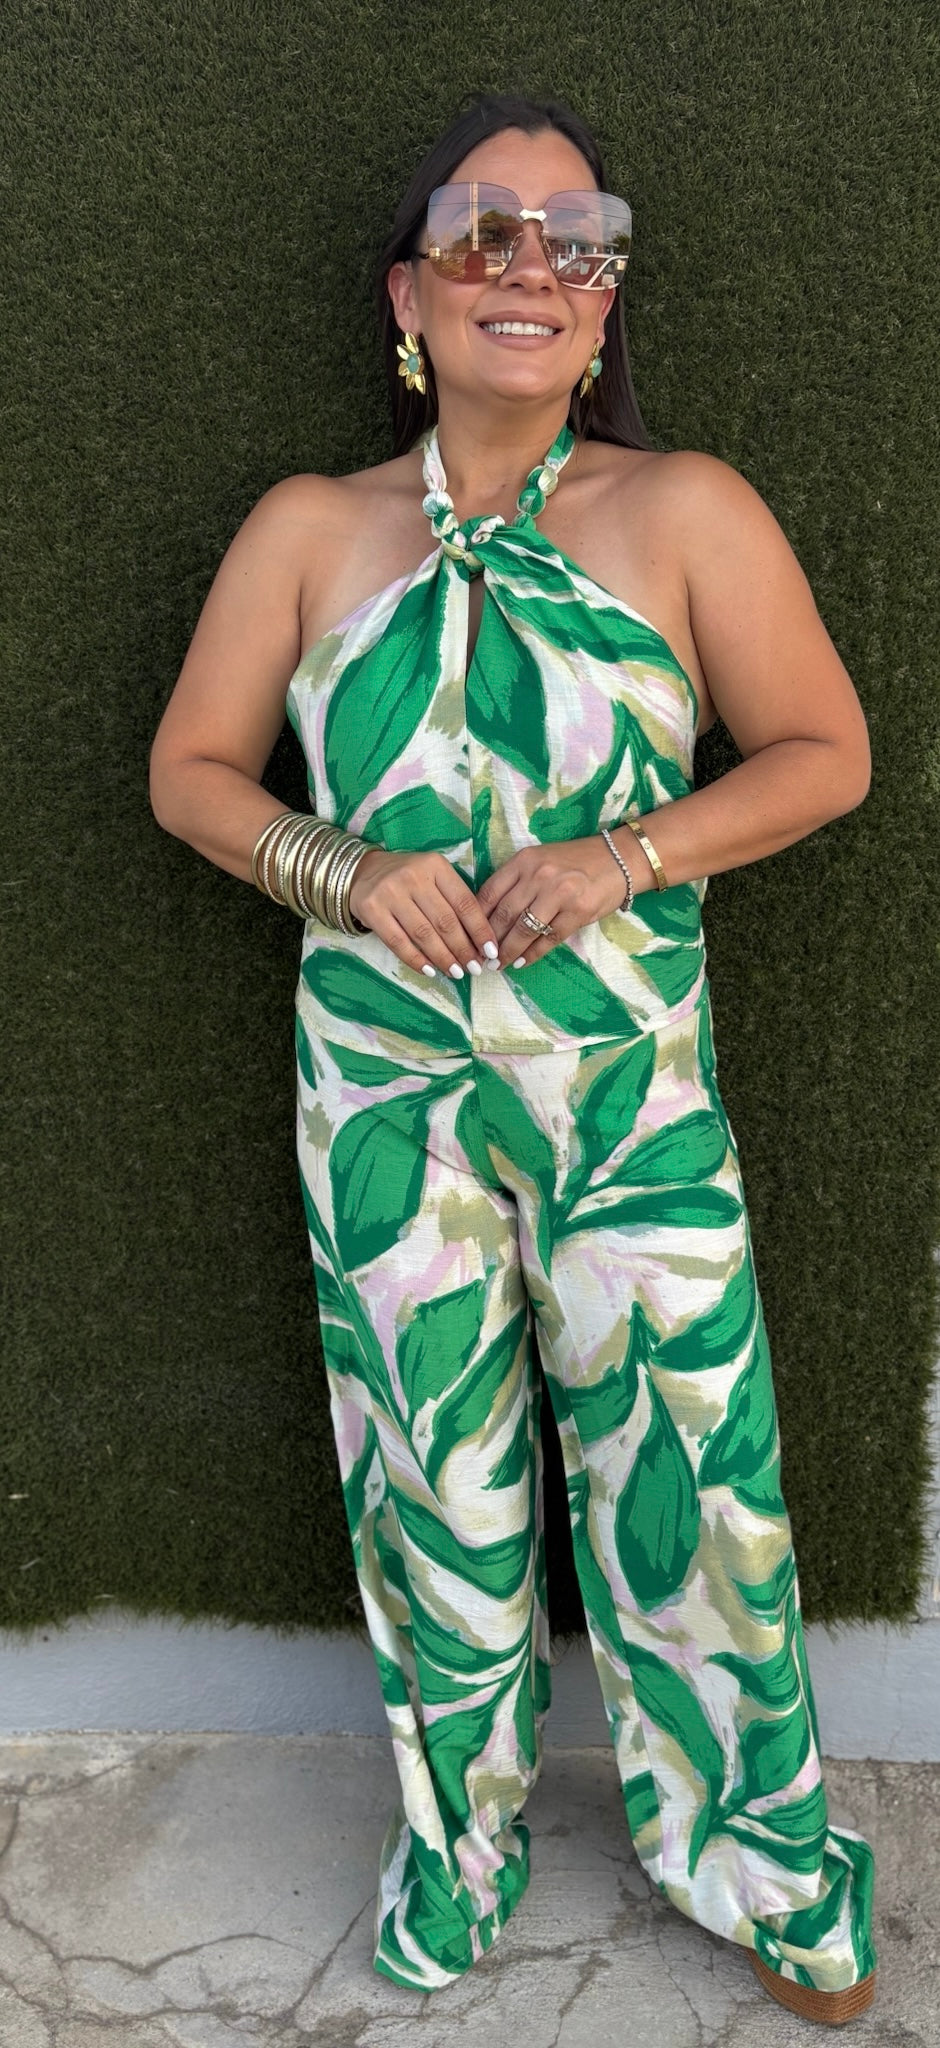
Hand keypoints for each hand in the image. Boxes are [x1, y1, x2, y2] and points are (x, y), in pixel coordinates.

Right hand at [348, 847, 500, 981]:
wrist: (362, 872)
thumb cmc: (407, 878)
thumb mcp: (433, 877)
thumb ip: (453, 900)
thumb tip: (478, 941)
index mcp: (435, 865)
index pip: (464, 902)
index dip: (480, 930)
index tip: (490, 951)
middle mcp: (413, 876)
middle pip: (445, 921)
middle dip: (463, 949)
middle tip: (475, 968)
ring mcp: (390, 892)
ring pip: (423, 934)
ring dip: (443, 958)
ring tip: (457, 973)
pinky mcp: (371, 909)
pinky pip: (398, 942)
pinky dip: (416, 960)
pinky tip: (430, 971)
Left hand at [476, 834, 635, 967]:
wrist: (618, 860)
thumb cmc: (574, 862)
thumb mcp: (539, 861)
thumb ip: (515, 882)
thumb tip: (487, 916)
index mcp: (524, 860)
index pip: (490, 893)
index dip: (476, 920)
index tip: (468, 937)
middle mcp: (539, 875)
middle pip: (504, 914)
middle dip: (489, 941)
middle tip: (479, 958)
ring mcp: (560, 893)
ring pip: (524, 930)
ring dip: (508, 952)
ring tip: (498, 964)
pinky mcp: (578, 912)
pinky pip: (549, 939)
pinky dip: (532, 954)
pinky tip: (521, 962)